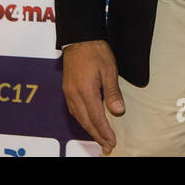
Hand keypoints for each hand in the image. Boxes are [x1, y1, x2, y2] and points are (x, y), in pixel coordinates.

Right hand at [61, 39, 123, 154]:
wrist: (79, 38)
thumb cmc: (96, 51)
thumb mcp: (109, 69)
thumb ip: (113, 92)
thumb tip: (118, 111)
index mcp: (85, 91)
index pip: (96, 118)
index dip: (104, 132)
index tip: (112, 141)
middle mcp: (74, 95)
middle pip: (86, 121)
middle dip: (97, 135)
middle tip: (107, 146)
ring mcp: (68, 92)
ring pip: (78, 117)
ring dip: (89, 129)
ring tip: (99, 138)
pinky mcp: (67, 89)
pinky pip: (73, 110)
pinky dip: (82, 120)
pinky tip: (88, 122)